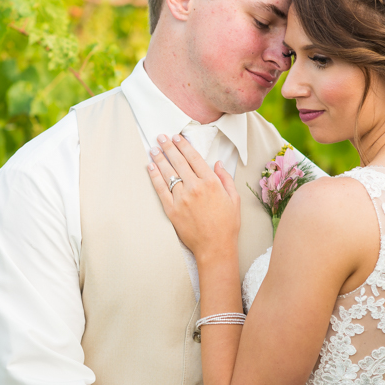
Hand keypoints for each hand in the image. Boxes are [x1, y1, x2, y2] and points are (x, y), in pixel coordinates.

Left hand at [146, 133, 239, 261]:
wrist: (215, 247)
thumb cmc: (227, 224)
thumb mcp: (234, 199)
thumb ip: (225, 179)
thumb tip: (218, 163)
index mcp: (211, 183)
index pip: (194, 158)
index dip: (184, 146)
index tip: (177, 137)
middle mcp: (195, 187)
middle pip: (178, 162)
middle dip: (168, 147)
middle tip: (161, 137)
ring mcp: (181, 199)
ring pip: (168, 173)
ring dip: (159, 159)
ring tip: (153, 149)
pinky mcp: (171, 210)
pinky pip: (160, 190)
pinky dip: (154, 177)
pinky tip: (150, 168)